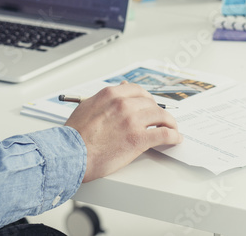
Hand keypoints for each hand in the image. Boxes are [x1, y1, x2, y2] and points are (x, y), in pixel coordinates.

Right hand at [64, 82, 181, 182]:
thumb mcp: (86, 107)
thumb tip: (115, 95)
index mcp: (111, 95)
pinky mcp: (138, 138)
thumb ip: (103, 100)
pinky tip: (175, 139)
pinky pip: (164, 134)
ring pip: (161, 116)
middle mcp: (123, 104)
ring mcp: (132, 120)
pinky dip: (173, 136)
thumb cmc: (74, 136)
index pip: (138, 91)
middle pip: (151, 103)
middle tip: (161, 119)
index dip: (147, 99)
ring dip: (169, 123)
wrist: (69, 155)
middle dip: (158, 112)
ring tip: (172, 129)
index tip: (150, 105)